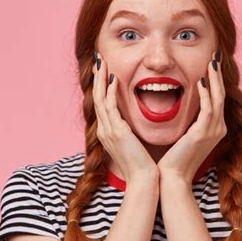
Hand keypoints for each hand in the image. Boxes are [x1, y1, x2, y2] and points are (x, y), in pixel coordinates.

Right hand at [93, 53, 157, 182]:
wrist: (144, 180)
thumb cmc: (143, 164)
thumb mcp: (134, 144)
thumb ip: (132, 131)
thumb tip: (135, 122)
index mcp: (109, 132)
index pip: (102, 104)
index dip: (102, 86)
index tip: (105, 70)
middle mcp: (105, 130)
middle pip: (97, 98)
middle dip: (98, 78)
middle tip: (99, 60)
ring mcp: (109, 131)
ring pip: (100, 99)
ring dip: (101, 79)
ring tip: (102, 62)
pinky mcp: (117, 132)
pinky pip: (110, 107)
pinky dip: (110, 92)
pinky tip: (114, 79)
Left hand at [157, 51, 226, 184]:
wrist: (173, 177)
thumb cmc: (175, 157)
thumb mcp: (186, 135)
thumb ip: (190, 120)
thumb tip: (184, 105)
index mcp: (214, 128)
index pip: (216, 98)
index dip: (215, 80)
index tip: (210, 65)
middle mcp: (218, 128)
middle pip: (221, 95)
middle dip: (218, 75)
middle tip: (215, 56)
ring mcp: (213, 131)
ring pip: (217, 98)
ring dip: (214, 79)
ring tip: (211, 62)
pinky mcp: (203, 134)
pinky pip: (207, 109)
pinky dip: (205, 94)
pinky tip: (200, 81)